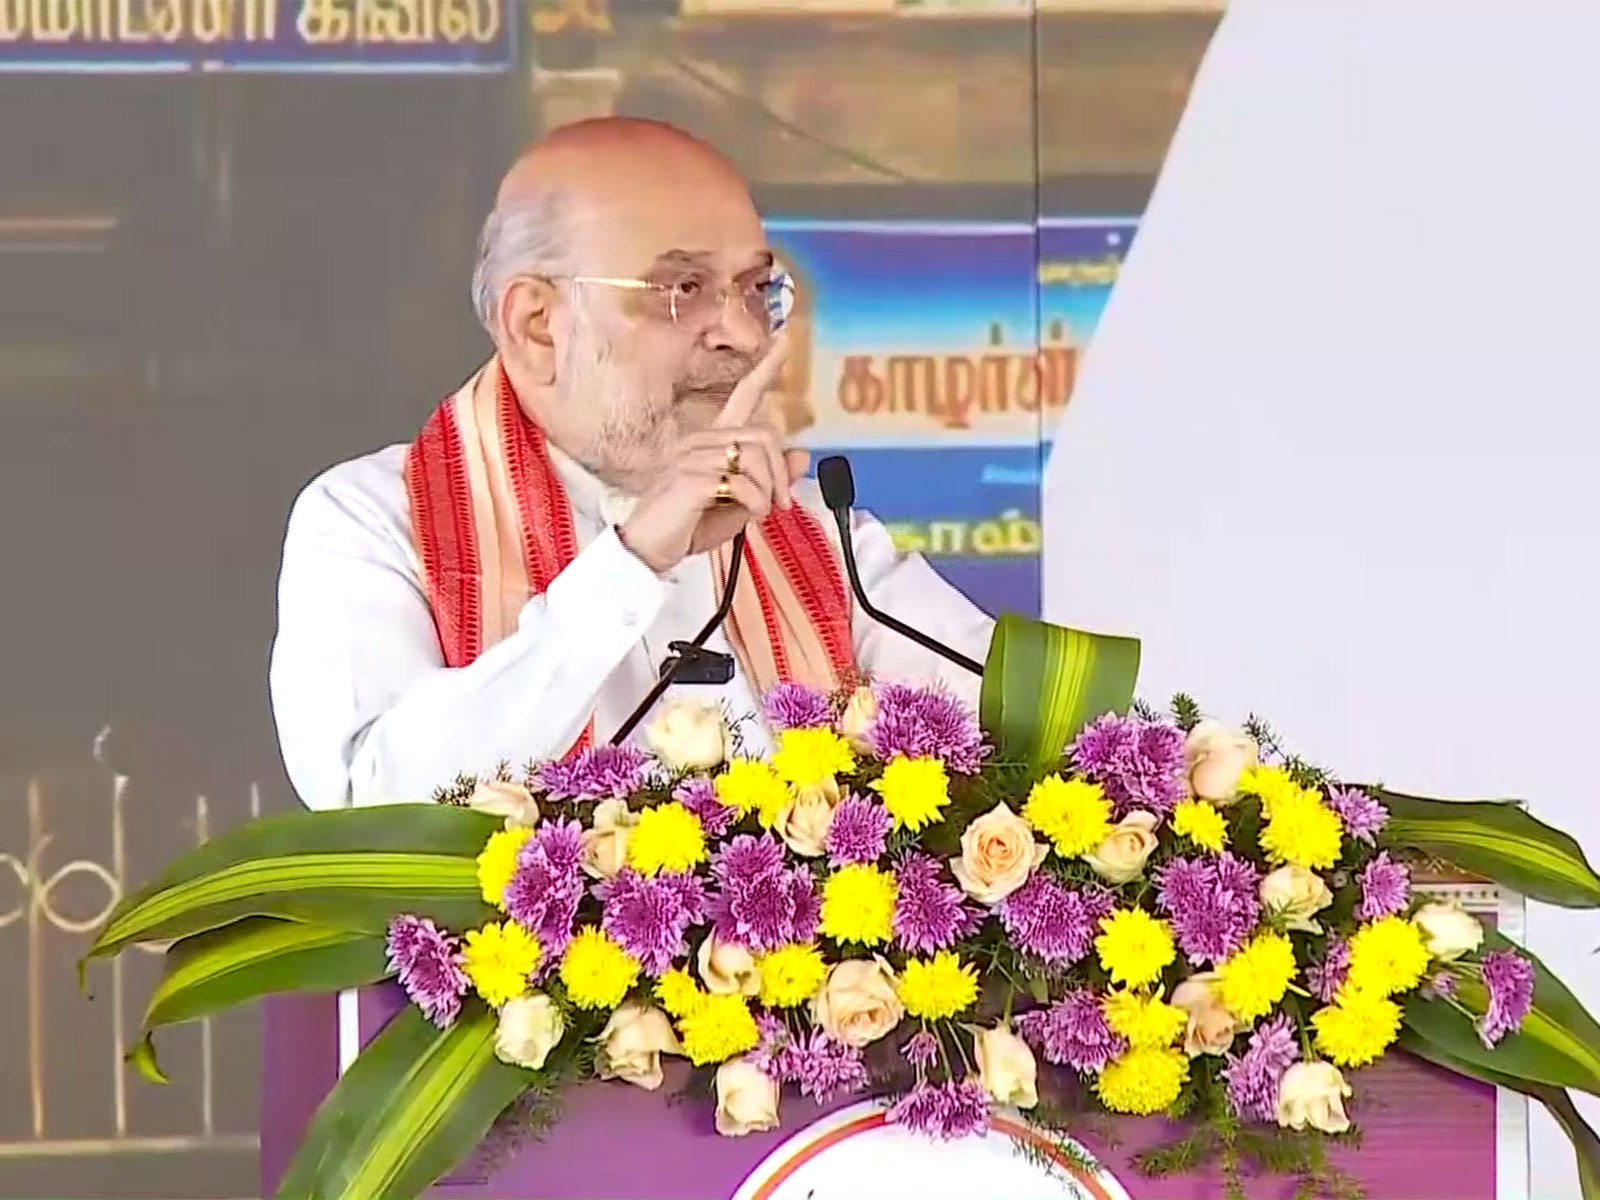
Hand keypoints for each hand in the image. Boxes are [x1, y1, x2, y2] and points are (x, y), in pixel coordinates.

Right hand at [618, 337, 809, 574]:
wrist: (648, 550)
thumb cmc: (689, 526)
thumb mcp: (741, 503)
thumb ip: (769, 478)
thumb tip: (802, 456)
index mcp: (711, 440)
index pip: (742, 396)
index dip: (765, 369)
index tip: (785, 341)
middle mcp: (701, 440)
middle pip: (764, 435)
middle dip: (781, 473)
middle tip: (781, 503)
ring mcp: (693, 455)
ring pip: (757, 458)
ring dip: (767, 492)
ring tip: (757, 512)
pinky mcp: (691, 477)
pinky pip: (743, 483)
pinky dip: (754, 504)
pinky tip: (745, 515)